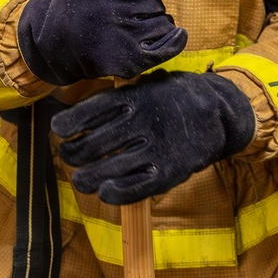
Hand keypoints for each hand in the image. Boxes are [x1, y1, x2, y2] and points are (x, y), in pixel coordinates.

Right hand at [17, 0, 196, 85]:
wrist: (57, 39)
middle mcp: (116, 3)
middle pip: (159, 4)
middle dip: (148, 6)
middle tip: (120, 10)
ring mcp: (121, 34)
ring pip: (164, 25)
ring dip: (153, 26)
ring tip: (124, 26)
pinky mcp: (126, 60)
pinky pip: (167, 48)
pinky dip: (172, 42)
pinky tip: (164, 37)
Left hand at [53, 69, 255, 204]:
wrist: (219, 112)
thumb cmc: (173, 98)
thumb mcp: (148, 84)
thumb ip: (118, 96)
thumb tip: (80, 110)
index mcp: (133, 97)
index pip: (88, 112)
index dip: (67, 124)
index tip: (58, 129)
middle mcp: (141, 122)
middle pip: (90, 145)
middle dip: (72, 154)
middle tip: (69, 156)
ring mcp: (154, 149)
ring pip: (106, 171)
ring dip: (85, 178)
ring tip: (81, 178)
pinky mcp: (167, 173)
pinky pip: (132, 189)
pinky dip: (112, 193)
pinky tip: (104, 191)